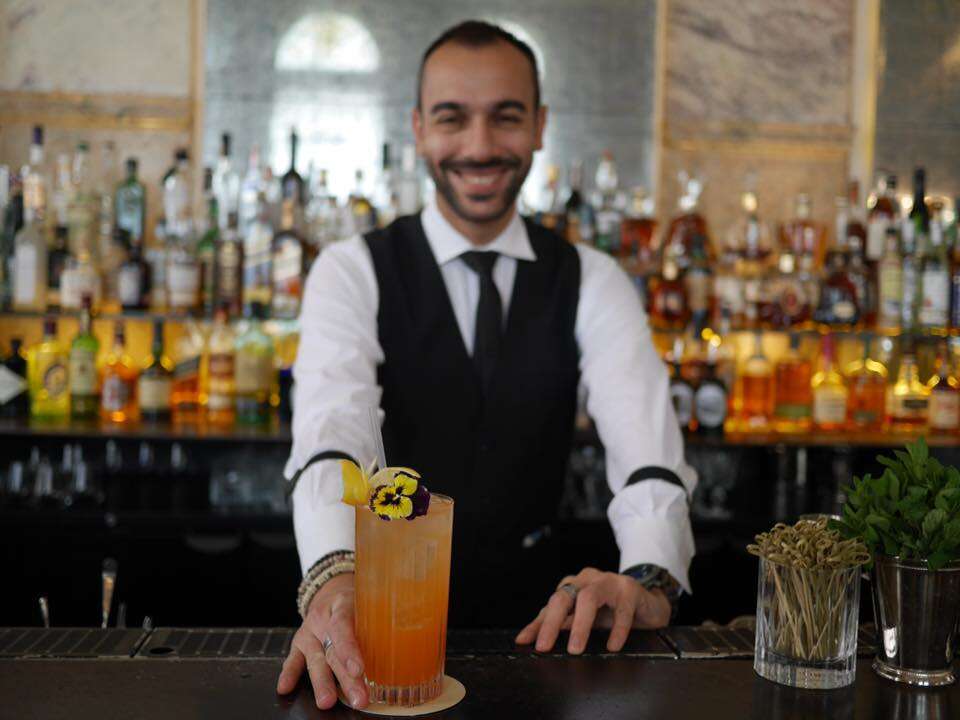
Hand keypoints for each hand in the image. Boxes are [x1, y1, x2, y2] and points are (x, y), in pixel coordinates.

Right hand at [276, 573, 367, 709]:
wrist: (332, 589)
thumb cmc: (357, 600)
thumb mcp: (368, 602)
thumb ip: (379, 620)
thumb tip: (406, 644)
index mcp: (342, 605)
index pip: (344, 626)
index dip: (350, 649)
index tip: (359, 669)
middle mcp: (322, 619)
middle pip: (334, 651)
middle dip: (345, 678)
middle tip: (359, 698)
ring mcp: (309, 631)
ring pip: (315, 659)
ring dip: (322, 682)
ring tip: (327, 702)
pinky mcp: (299, 642)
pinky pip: (293, 658)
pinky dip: (289, 673)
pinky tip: (285, 688)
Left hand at [515, 567, 670, 653]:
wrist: (647, 603)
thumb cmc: (611, 609)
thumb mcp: (583, 618)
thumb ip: (558, 625)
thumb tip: (526, 640)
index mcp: (573, 586)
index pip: (551, 605)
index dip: (537, 624)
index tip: (525, 643)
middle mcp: (587, 580)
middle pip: (564, 596)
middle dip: (552, 623)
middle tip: (544, 647)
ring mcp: (608, 582)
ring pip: (589, 598)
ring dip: (580, 625)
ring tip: (575, 649)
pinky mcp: (629, 589)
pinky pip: (621, 609)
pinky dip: (616, 629)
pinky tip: (613, 645)